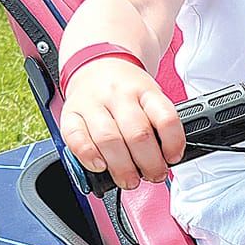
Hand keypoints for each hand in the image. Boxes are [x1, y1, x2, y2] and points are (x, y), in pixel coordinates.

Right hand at [58, 55, 184, 189]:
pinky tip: (100, 166)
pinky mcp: (70, 113)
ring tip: (130, 179)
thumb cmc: (126, 89)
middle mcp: (118, 95)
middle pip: (137, 134)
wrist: (96, 64)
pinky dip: (88, 156)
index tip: (173, 158)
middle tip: (153, 175)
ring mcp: (92, 103)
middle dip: (149, 164)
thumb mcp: (150, 96)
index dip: (173, 143)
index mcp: (144, 90)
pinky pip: (76, 137)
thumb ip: (159, 124)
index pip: (165, 118)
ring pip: (108, 139)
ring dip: (122, 167)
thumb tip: (167, 158)